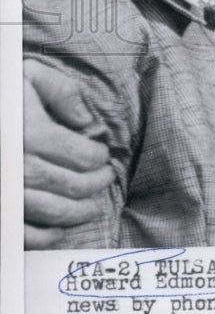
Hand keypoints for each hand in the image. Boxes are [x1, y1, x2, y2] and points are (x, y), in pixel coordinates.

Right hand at [24, 58, 113, 247]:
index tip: (103, 155)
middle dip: (96, 184)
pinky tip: (60, 230)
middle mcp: (20, 167)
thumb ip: (62, 91)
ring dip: (80, 212)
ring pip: (55, 212)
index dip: (99, 157)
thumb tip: (86, 120)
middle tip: (106, 178)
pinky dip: (46, 236)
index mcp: (32, 134)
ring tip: (93, 206)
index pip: (83, 156)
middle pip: (74, 185)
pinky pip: (24, 233)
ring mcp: (8, 192)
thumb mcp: (27, 76)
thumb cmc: (0, 93)